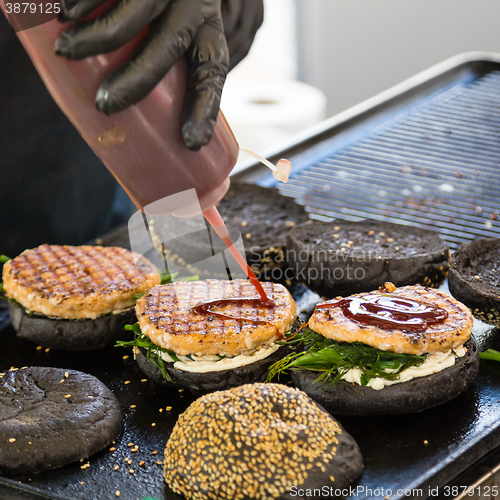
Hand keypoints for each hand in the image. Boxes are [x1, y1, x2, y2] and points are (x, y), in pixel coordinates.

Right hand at [55, 0, 262, 149]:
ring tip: (66, 53)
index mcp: (208, 28)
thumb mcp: (185, 28)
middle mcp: (191, 2)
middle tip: (105, 105)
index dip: (205, 109)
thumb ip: (173, 61)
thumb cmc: (171, 4)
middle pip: (166, 47)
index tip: (193, 142)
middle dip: (135, 81)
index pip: (213, 71)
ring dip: (93, 37)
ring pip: (128, 13)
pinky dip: (80, 1)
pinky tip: (63, 14)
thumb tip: (150, 123)